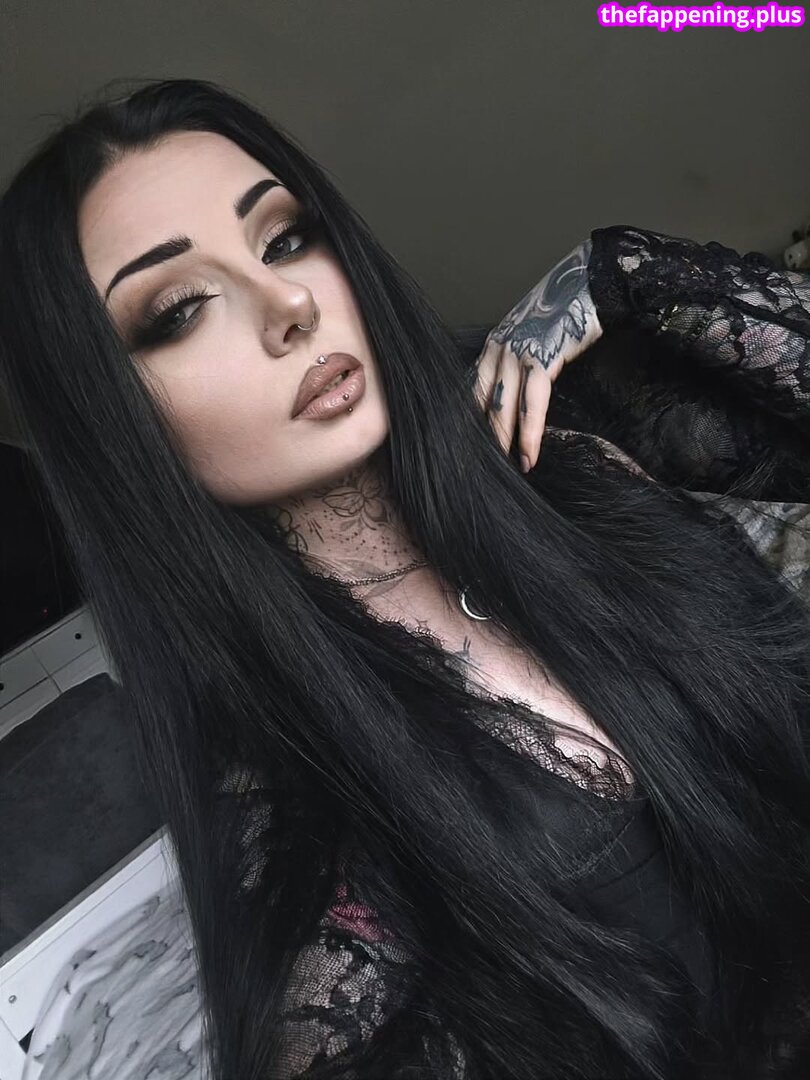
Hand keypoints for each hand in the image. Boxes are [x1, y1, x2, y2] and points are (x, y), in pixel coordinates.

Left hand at [473, 238, 602, 471]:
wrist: (590, 283)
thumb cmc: (564, 313)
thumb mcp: (531, 339)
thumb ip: (517, 366)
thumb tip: (513, 400)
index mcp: (493, 347)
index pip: (472, 392)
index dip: (471, 425)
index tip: (471, 453)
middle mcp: (498, 348)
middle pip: (481, 404)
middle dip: (483, 440)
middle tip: (482, 472)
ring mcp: (517, 351)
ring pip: (502, 407)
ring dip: (505, 443)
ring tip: (511, 469)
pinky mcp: (541, 356)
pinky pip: (531, 402)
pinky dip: (530, 432)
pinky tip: (529, 453)